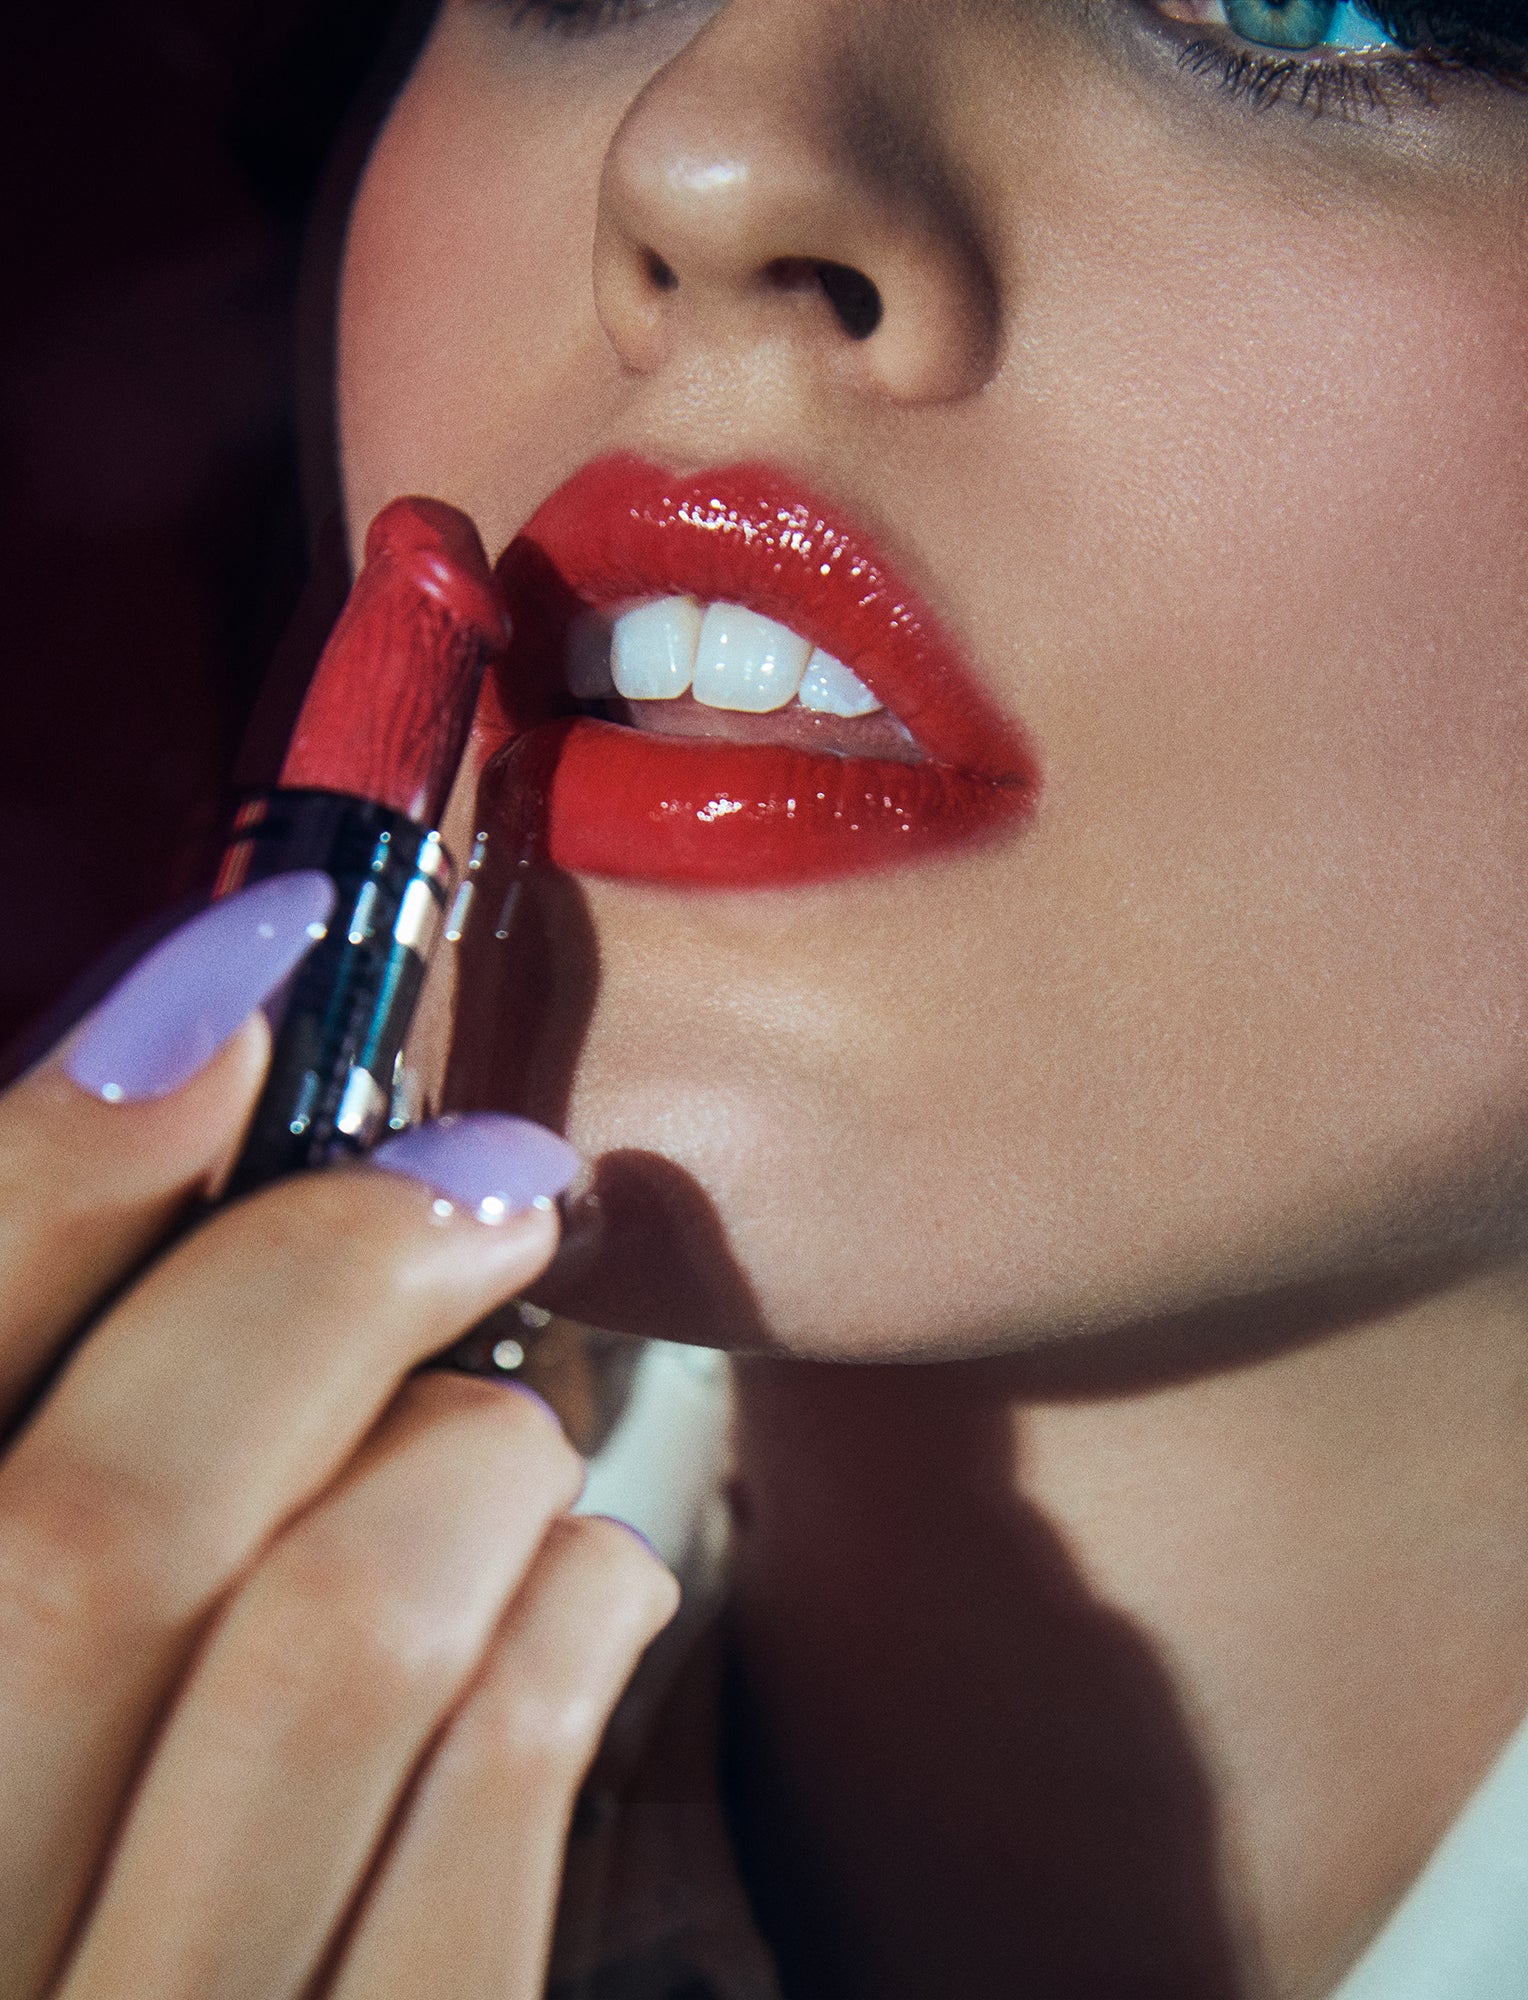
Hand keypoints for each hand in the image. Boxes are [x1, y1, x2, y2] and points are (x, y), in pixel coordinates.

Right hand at [0, 875, 677, 1999]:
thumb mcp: (31, 1651)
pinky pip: (498, 1822)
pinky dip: (567, 1628)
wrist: (171, 1998)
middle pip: (104, 1527)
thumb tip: (182, 1086)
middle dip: (315, 1283)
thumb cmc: (95, 1788)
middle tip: (479, 1176)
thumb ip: (68, 1435)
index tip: (241, 976)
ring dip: (462, 1459)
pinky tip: (578, 1571)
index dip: (47, 1169)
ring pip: (329, 1652)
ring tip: (502, 1427)